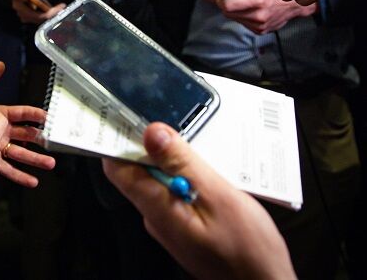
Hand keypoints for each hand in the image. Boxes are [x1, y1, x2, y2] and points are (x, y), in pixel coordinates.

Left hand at [0, 62, 54, 191]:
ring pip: (20, 153)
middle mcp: (0, 132)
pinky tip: (31, 181)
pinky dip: (20, 175)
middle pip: (25, 135)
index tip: (47, 117)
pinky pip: (7, 169)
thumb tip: (0, 65)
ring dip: (35, 159)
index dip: (33, 115)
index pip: (20, 114)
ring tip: (49, 164)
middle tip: (52, 141)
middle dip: (40, 138)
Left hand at [103, 123, 294, 279]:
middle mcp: (156, 217)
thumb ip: (183, 163)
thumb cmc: (248, 251)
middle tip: (179, 127)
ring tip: (202, 151)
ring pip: (161, 180)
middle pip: (139, 171)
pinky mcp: (184, 225)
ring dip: (177, 162)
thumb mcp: (218, 196)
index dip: (120, 140)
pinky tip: (210, 174)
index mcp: (158, 209)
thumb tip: (152, 134)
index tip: (131, 116)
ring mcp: (170, 223)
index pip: (118, 168)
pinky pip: (176, 192)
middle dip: (155, 146)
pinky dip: (189, 178)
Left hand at [217, 0, 315, 33]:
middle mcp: (258, 16)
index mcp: (257, 2)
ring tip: (245, 3)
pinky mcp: (261, 31)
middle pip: (229, 14)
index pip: (228, 7)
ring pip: (236, 20)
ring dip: (236, 12)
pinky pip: (245, 24)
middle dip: (228, 6)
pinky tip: (253, 10)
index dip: (221, 1)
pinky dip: (244, 18)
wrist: (296, 5)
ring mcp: (260, 26)